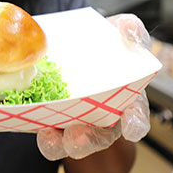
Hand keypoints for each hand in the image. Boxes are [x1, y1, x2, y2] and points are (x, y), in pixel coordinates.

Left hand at [36, 13, 150, 160]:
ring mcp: (75, 118)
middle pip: (100, 135)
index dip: (135, 122)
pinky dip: (43, 135)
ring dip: (62, 144)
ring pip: (71, 141)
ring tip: (50, 137)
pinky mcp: (52, 117)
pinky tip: (37, 127)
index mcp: (122, 96)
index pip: (135, 114)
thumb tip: (130, 32)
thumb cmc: (100, 42)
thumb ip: (129, 29)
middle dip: (90, 139)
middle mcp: (100, 113)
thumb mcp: (117, 29)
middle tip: (78, 137)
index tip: (131, 127)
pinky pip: (48, 135)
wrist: (70, 42)